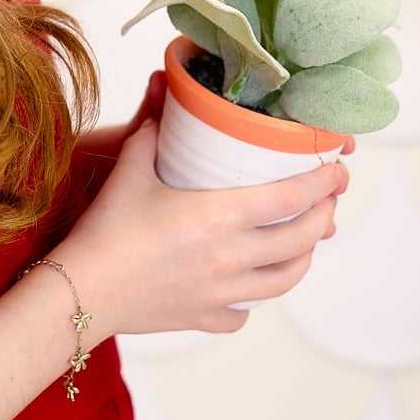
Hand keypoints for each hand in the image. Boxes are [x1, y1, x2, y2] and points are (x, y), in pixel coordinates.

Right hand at [57, 119, 347, 339]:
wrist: (81, 292)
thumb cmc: (105, 230)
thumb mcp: (130, 170)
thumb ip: (151, 134)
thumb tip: (162, 101)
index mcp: (220, 215)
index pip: (293, 197)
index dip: (324, 182)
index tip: (338, 169)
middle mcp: (232, 256)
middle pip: (302, 239)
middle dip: (324, 216)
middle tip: (328, 200)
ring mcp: (223, 292)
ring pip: (285, 280)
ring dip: (302, 258)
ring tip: (302, 242)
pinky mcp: (205, 317)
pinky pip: (243, 313)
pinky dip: (251, 300)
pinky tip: (246, 285)